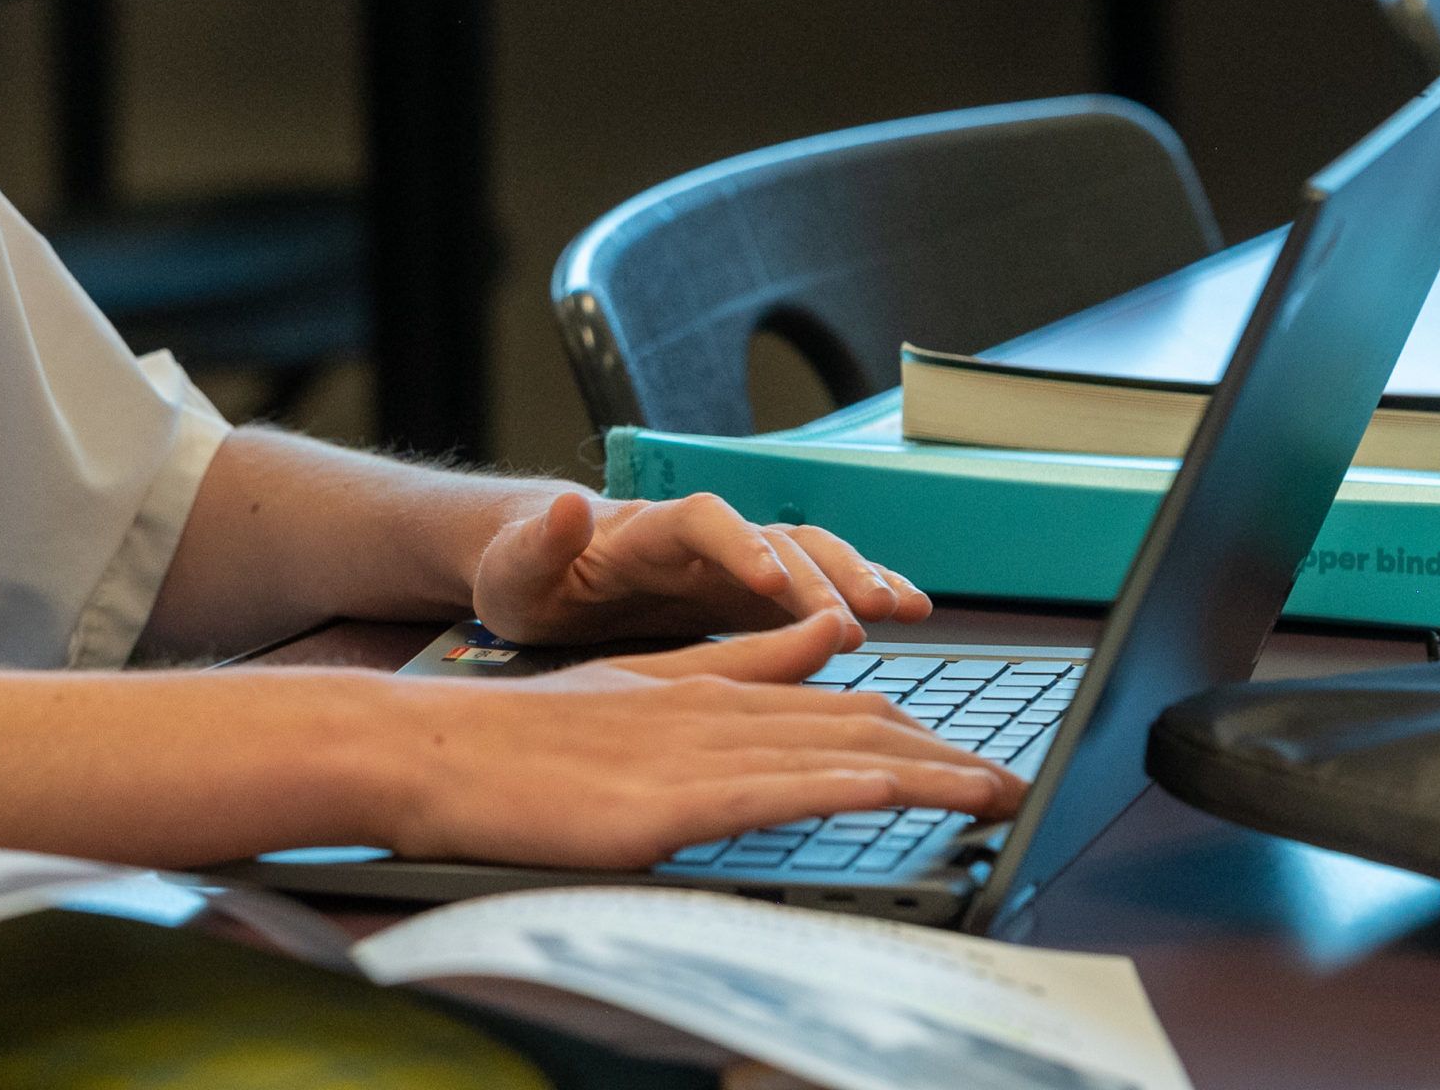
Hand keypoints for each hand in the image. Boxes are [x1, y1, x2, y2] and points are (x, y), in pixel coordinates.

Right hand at [376, 612, 1022, 867]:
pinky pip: (777, 789)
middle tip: (1012, 781)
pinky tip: (897, 790)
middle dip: (942, 753)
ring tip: (995, 794)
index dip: (909, 725)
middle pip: (853, 724)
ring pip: (832, 753)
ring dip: (924, 774)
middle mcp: (710, 710)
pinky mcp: (665, 801)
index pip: (831, 701)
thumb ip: (729, 663)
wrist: (427, 748)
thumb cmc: (514, 739)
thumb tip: (820, 638)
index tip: (968, 751)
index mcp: (703, 688)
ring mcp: (690, 753)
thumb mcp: (630, 692)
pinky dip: (847, 787)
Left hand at [470, 487, 930, 648]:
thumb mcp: (516, 572)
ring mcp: (731, 563)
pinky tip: (910, 612)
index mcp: (642, 532)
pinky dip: (862, 591)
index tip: (768, 582)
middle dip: (818, 574)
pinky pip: (816, 587)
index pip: (699, 522)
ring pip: (806, 556)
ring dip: (855, 578)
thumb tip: (564, 503)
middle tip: (862, 615)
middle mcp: (700, 539)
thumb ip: (540, 545)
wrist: (543, 577)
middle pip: (770, 538)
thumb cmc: (527, 577)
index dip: (737, 546)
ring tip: (903, 609)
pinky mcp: (748, 594)